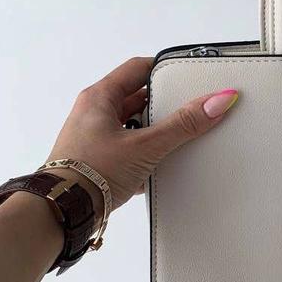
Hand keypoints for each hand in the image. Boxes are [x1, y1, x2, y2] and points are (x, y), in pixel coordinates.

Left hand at [46, 57, 237, 217]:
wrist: (64, 212)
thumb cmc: (91, 173)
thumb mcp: (146, 145)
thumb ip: (183, 124)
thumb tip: (217, 101)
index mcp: (99, 98)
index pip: (137, 69)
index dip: (164, 69)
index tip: (187, 75)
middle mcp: (94, 113)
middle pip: (137, 97)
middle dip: (164, 105)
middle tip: (188, 109)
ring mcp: (94, 137)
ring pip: (133, 125)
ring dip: (155, 132)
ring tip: (177, 138)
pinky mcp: (98, 160)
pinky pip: (129, 148)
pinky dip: (146, 153)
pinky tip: (161, 165)